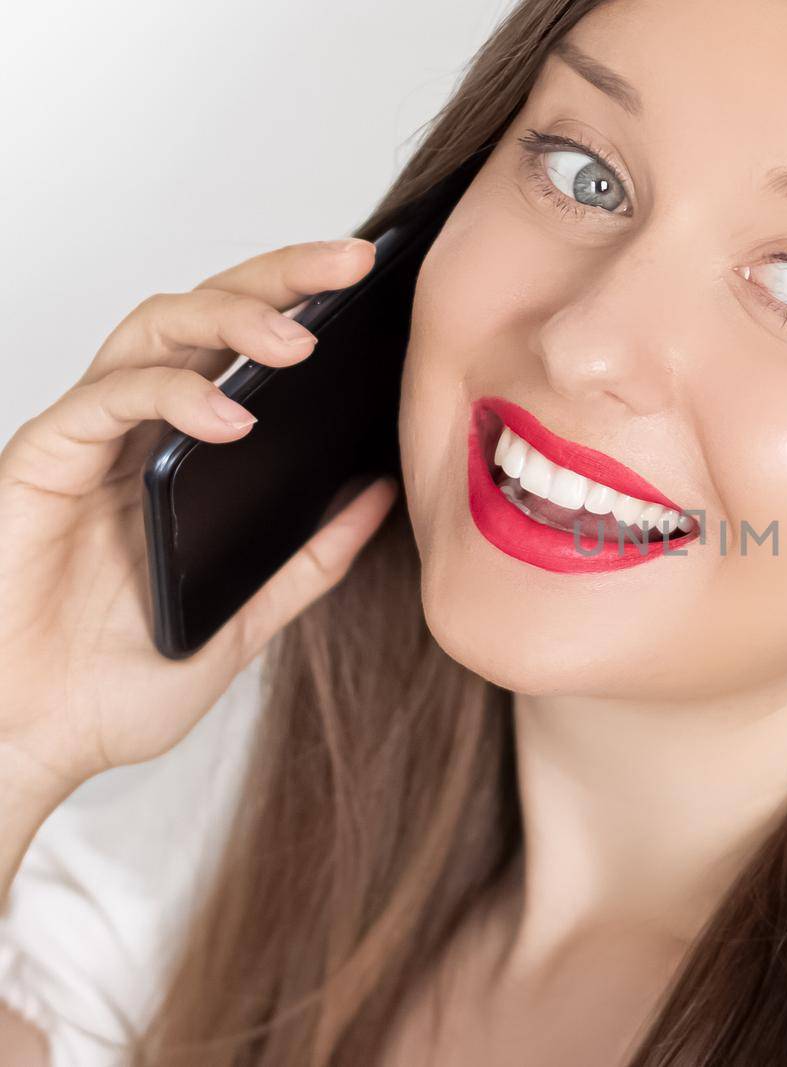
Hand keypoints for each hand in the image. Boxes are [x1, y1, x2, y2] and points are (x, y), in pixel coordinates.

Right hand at [0, 238, 397, 812]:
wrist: (28, 746)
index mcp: (183, 454)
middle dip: (280, 278)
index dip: (304, 305)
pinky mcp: (38, 462)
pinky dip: (170, 395)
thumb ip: (310, 557)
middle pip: (204, 313)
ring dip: (230, 320)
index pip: (245, 350)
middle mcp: (133, 431)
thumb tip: (380, 494)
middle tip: (351, 263)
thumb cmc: (115, 686)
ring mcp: (84, 440)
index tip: (377, 285)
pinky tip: (231, 416)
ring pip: (152, 330)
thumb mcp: (247, 620)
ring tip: (302, 341)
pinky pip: (105, 400)